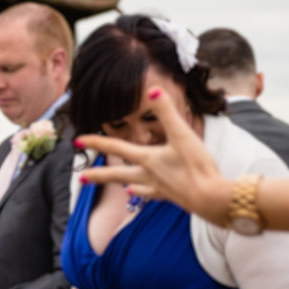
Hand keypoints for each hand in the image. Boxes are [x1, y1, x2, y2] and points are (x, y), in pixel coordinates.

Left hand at [75, 89, 234, 225]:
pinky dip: (144, 192)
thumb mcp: (183, 134)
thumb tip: (152, 90)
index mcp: (148, 159)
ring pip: (135, 186)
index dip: (96, 142)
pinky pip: (152, 195)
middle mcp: (149, 176)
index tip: (76, 141)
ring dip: (123, 183)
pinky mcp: (172, 198)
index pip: (116, 147)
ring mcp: (159, 189)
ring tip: (117, 184)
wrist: (212, 198)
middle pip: (117, 175)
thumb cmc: (197, 166)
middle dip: (98, 176)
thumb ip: (167, 112)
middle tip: (81, 178)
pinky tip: (138, 192)